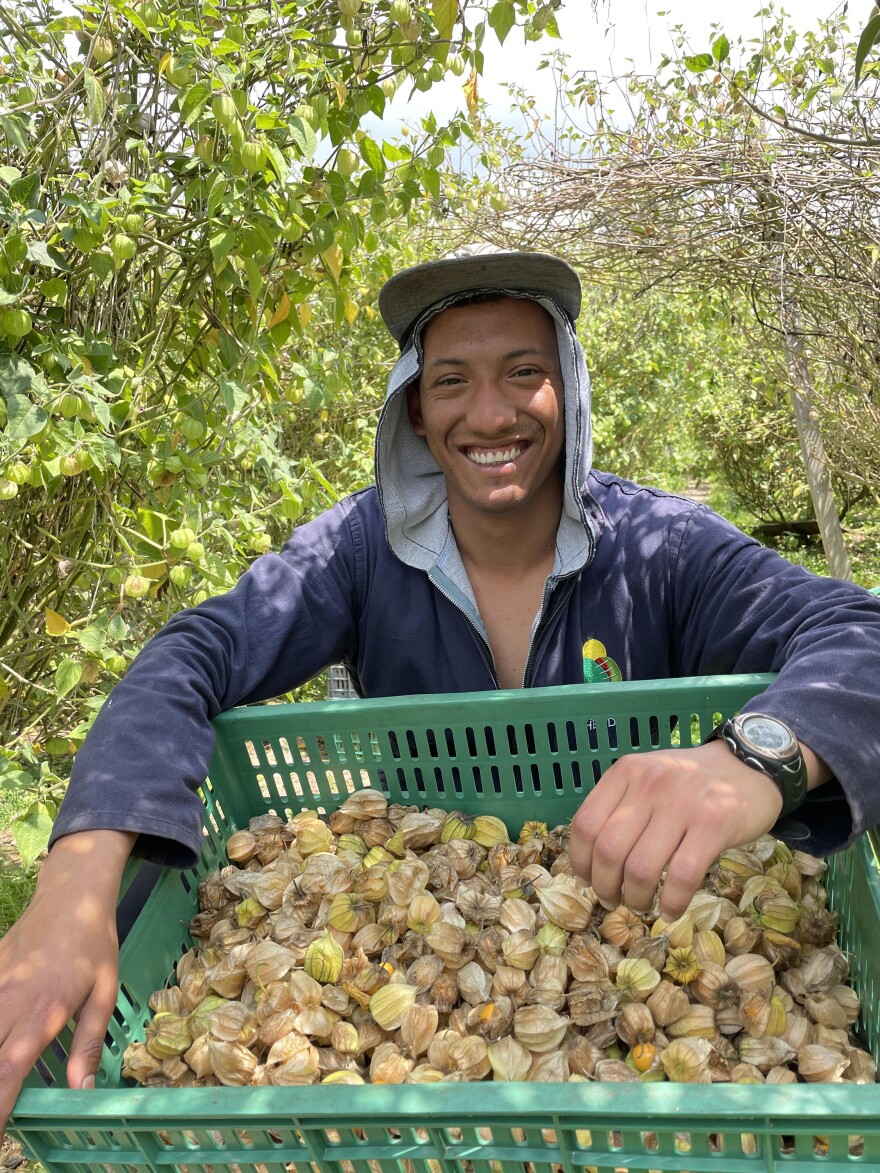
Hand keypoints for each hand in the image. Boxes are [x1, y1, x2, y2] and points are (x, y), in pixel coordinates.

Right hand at [0, 830, 134, 1136]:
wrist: (71, 892)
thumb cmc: (94, 943)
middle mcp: (9, 1003)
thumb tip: (81, 1090)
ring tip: (2, 1086)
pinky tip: (0, 1036)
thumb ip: (89, 1042)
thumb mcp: (104, 991)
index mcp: (43, 1012)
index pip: (8, 1070)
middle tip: (0, 1127)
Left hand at [568, 740, 783, 921]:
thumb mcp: (650, 776)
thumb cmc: (693, 779)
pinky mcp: (714, 825)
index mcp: (627, 772)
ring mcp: (682, 803)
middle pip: (609, 850)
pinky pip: (682, 876)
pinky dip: (672, 902)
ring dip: (637, 898)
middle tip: (614, 900)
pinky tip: (672, 910)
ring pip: (642, 868)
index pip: (585, 824)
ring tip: (642, 905)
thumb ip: (622, 804)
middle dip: (606, 886)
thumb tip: (593, 859)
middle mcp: (649, 784)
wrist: (750, 763)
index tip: (588, 880)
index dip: (581, 862)